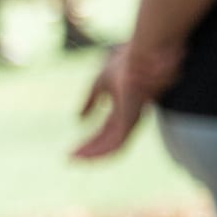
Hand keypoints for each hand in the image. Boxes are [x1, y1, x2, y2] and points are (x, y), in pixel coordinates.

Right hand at [74, 41, 182, 158]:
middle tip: (70, 159)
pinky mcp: (131, 121)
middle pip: (107, 141)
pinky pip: (116, 143)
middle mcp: (129, 117)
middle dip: (89, 151)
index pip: (106, 130)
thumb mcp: (100, 81)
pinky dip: (100, 151)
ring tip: (74, 159)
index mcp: (124, 107)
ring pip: (111, 147)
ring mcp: (131, 120)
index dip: (90, 141)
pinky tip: (85, 154)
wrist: (145, 57)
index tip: (72, 150)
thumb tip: (79, 118)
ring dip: (92, 155)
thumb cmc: (126, 63)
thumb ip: (91, 99)